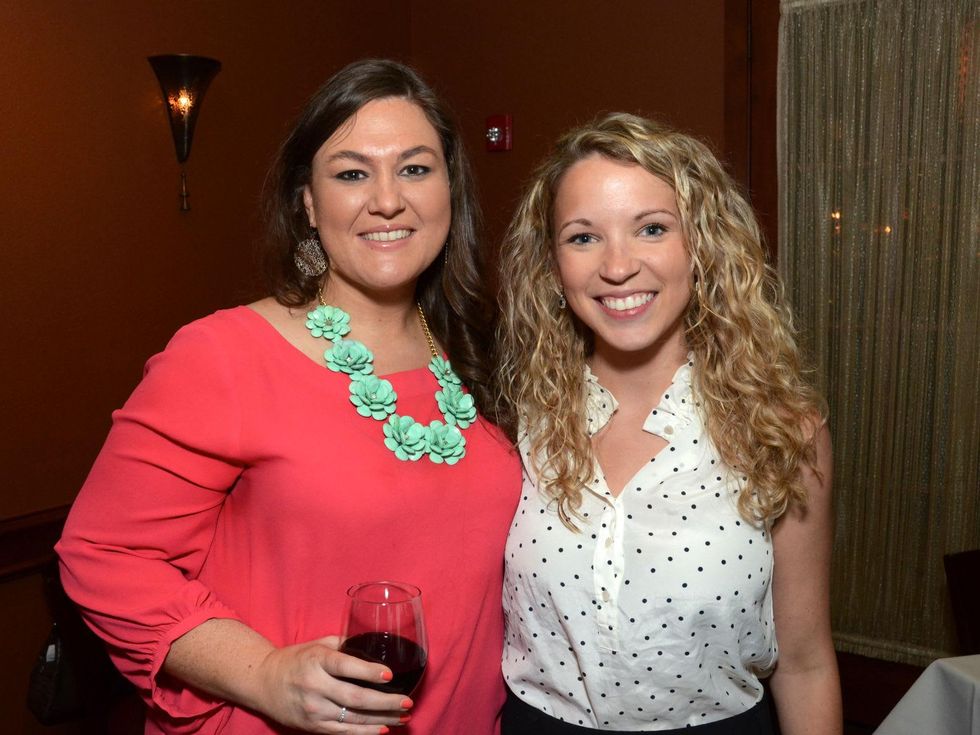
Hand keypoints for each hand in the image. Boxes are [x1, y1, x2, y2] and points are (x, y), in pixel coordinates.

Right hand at [253, 636, 410, 732]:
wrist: (262, 682)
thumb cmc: (295, 659)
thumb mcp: (317, 644)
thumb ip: (344, 643)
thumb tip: (374, 640)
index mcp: (317, 660)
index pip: (346, 667)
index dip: (369, 672)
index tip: (390, 675)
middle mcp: (315, 686)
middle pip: (354, 697)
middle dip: (385, 702)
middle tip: (407, 701)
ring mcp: (313, 709)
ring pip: (353, 719)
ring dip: (381, 719)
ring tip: (403, 716)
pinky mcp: (312, 726)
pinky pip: (343, 732)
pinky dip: (365, 733)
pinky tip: (383, 728)